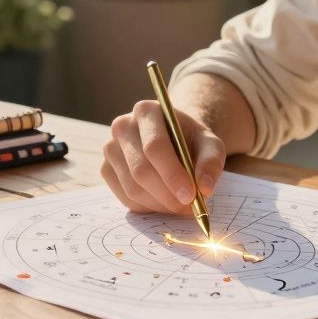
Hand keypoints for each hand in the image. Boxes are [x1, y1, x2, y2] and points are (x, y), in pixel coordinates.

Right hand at [100, 100, 226, 213]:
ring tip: (179, 204)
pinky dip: (147, 206)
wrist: (172, 139)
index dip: (172, 174)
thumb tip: (205, 188)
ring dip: (159, 204)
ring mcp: (110, 148)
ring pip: (132, 187)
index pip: (155, 146)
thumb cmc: (190, 140)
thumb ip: (211, 162)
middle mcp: (123, 126)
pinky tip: (163, 200)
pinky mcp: (105, 168)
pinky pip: (124, 197)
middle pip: (141, 170)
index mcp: (147, 111)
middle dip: (167, 195)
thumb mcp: (210, 144)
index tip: (191, 195)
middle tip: (188, 207)